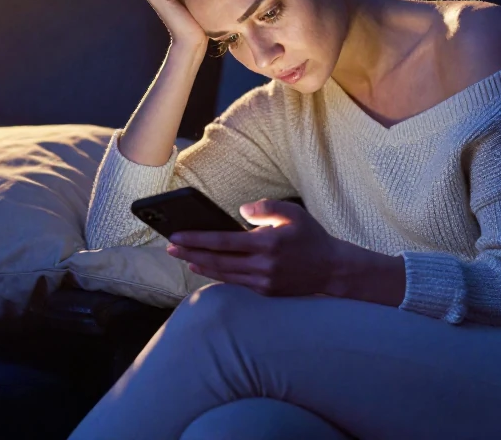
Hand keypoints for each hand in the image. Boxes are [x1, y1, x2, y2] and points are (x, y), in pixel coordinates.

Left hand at [165, 198, 344, 296]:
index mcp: (267, 243)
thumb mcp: (293, 212)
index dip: (197, 240)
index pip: (223, 242)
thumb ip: (266, 208)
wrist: (331, 269)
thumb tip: (240, 212)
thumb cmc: (310, 236)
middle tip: (169, 248)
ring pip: (223, 274)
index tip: (176, 237)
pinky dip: (217, 276)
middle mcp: (263, 266)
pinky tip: (205, 269)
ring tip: (183, 258)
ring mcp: (263, 282)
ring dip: (200, 266)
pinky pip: (235, 283)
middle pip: (217, 261)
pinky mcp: (265, 292)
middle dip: (190, 254)